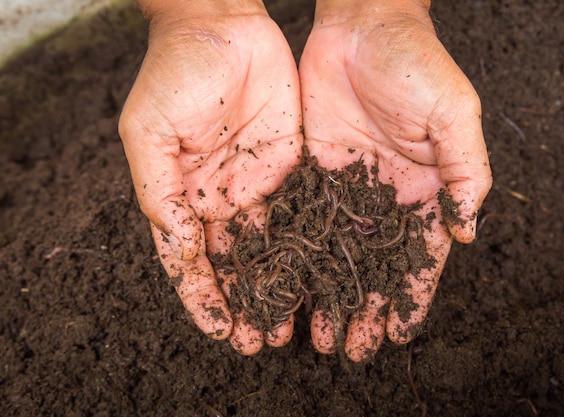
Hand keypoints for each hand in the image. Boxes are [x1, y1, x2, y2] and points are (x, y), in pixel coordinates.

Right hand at [118, 1, 302, 354]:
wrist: (225, 24)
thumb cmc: (177, 70)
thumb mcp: (149, 132)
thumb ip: (159, 190)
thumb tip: (176, 245)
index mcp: (181, 195)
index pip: (191, 258)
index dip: (203, 296)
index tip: (220, 330)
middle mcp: (220, 198)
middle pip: (233, 263)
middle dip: (246, 303)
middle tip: (261, 342)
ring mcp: (256, 184)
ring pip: (270, 248)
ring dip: (279, 287)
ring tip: (292, 326)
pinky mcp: (291, 167)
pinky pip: (301, 213)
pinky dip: (306, 248)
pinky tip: (318, 275)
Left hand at [299, 0, 491, 360]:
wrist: (362, 26)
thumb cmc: (416, 64)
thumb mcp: (455, 116)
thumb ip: (466, 174)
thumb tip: (468, 233)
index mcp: (424, 190)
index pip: (420, 257)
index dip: (412, 296)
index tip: (400, 333)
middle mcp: (384, 197)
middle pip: (375, 266)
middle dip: (364, 308)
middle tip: (349, 348)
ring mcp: (346, 188)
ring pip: (336, 254)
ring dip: (328, 294)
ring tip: (316, 334)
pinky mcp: (311, 173)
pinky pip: (304, 223)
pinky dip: (297, 258)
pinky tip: (287, 286)